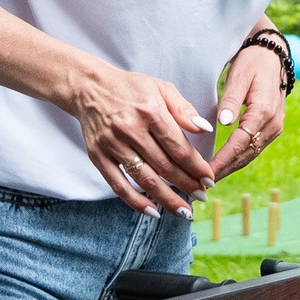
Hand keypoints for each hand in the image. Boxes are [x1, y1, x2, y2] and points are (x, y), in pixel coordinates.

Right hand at [66, 59, 215, 214]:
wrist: (90, 87)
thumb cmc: (131, 88)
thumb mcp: (161, 88)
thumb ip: (184, 110)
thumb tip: (205, 129)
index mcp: (150, 112)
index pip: (179, 148)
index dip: (196, 167)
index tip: (209, 179)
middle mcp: (131, 129)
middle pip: (165, 166)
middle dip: (187, 185)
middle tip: (202, 197)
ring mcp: (113, 144)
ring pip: (144, 179)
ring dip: (167, 199)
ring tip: (184, 212)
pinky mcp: (98, 156)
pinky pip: (118, 185)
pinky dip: (136, 202)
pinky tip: (153, 211)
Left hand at [210, 44, 286, 180]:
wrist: (273, 56)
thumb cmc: (252, 63)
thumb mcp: (239, 76)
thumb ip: (231, 101)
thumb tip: (223, 123)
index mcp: (264, 112)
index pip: (239, 143)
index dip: (222, 160)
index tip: (205, 172)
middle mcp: (272, 124)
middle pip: (246, 155)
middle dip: (224, 170)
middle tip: (202, 183)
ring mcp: (274, 128)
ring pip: (250, 155)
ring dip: (231, 168)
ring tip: (209, 180)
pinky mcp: (272, 129)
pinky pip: (253, 149)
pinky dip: (238, 159)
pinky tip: (223, 166)